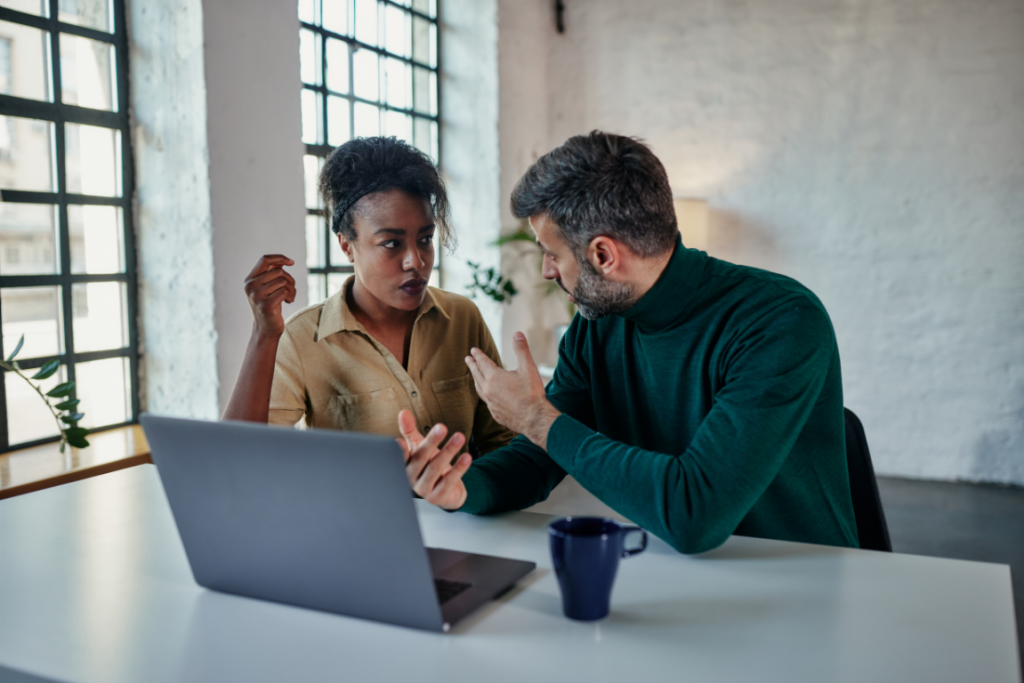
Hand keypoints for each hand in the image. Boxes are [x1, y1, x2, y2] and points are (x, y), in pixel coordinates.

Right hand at [244, 255, 295, 337]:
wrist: (266, 328)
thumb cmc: (270, 305)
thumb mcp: (269, 287)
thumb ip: (272, 274)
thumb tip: (282, 260)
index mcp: (249, 279)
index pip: (264, 260)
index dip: (280, 257)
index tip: (292, 262)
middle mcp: (250, 286)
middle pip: (278, 271)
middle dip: (289, 279)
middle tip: (291, 289)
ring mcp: (256, 296)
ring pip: (283, 281)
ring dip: (291, 289)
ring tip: (290, 296)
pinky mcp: (265, 305)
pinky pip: (284, 291)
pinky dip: (290, 296)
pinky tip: (288, 302)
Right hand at [396, 410, 471, 509]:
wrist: (446, 491)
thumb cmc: (428, 466)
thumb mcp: (419, 447)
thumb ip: (410, 431)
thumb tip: (403, 413)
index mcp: (404, 465)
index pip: (401, 456)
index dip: (400, 450)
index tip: (399, 441)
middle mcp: (411, 479)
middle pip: (421, 459)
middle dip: (432, 442)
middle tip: (442, 427)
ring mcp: (424, 490)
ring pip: (435, 468)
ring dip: (449, 451)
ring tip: (460, 437)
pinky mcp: (438, 497)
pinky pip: (449, 481)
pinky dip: (458, 469)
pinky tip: (467, 457)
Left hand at [465, 332, 560, 449]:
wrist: (534, 419)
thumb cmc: (532, 394)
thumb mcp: (528, 368)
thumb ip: (521, 350)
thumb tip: (517, 334)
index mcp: (494, 377)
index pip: (482, 362)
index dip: (478, 355)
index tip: (473, 350)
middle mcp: (488, 390)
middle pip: (476, 375)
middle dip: (472, 366)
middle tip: (467, 359)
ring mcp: (490, 403)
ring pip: (479, 389)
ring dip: (475, 380)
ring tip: (474, 376)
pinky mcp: (495, 413)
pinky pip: (486, 401)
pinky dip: (484, 394)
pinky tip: (487, 395)